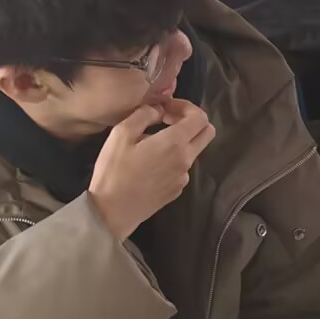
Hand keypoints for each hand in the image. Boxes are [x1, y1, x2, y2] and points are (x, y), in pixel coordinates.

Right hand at [88, 99, 215, 240]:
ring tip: (150, 141)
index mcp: (176, 143)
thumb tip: (158, 109)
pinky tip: (150, 162)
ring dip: (179, 140)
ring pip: (193, 150)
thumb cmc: (114, 171)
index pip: (200, 117)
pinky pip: (182, 167)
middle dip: (191, 120)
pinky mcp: (177, 190)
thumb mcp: (122, 134)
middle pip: (206, 133)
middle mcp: (186, 160)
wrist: (113, 211)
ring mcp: (184, 177)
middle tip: (166, 119)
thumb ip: (144, 114)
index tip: (165, 108)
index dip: (186, 106)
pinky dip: (172, 157)